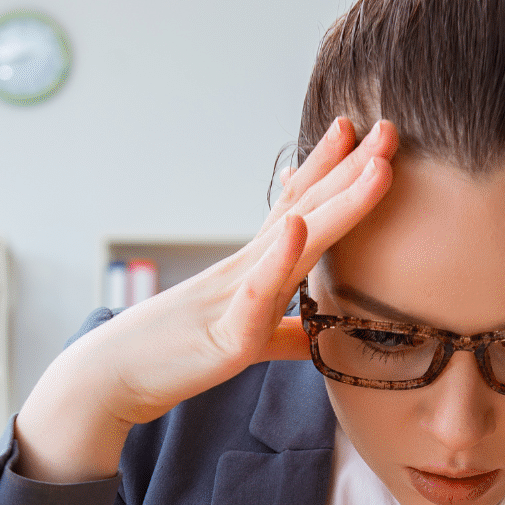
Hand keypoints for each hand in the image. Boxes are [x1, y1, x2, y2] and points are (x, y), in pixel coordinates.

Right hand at [15, 118, 400, 482]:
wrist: (113, 378)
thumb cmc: (176, 354)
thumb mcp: (245, 341)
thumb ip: (286, 334)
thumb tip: (318, 335)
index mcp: (255, 269)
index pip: (297, 209)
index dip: (330, 170)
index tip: (361, 134)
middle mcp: (248, 268)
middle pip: (308, 209)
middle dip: (353, 169)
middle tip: (390, 127)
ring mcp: (238, 296)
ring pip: (297, 241)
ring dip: (338, 200)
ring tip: (375, 165)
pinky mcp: (228, 335)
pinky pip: (256, 294)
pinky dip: (278, 259)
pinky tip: (296, 227)